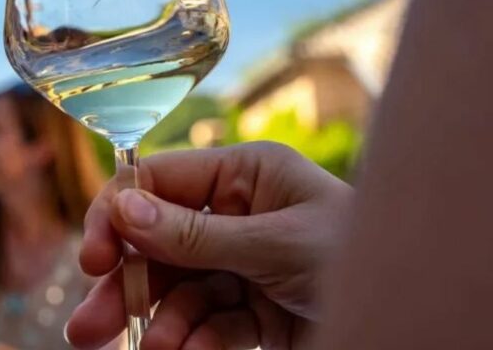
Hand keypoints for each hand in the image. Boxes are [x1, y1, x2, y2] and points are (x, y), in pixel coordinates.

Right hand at [66, 142, 352, 349]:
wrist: (420, 319)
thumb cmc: (366, 259)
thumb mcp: (277, 244)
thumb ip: (195, 234)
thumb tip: (122, 209)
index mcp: (246, 175)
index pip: (159, 183)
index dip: (117, 216)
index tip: (92, 259)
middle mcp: (237, 215)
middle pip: (156, 244)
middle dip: (125, 285)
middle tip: (87, 326)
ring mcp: (242, 265)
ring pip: (175, 291)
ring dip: (158, 324)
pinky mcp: (251, 313)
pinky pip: (205, 324)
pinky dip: (191, 342)